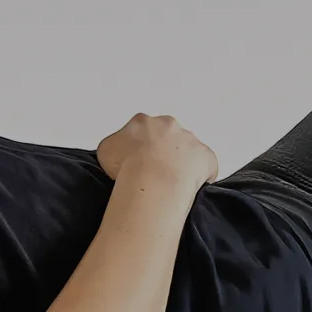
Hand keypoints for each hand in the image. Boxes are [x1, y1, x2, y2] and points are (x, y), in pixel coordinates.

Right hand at [96, 113, 217, 185]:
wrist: (151, 179)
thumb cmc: (126, 166)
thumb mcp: (105, 151)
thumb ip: (115, 145)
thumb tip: (119, 151)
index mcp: (142, 121)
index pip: (141, 131)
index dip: (139, 148)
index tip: (136, 163)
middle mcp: (168, 125)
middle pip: (167, 136)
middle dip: (162, 151)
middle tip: (153, 173)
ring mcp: (190, 139)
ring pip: (187, 150)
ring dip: (181, 163)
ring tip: (170, 184)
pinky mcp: (207, 157)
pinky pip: (205, 166)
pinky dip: (199, 176)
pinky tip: (188, 189)